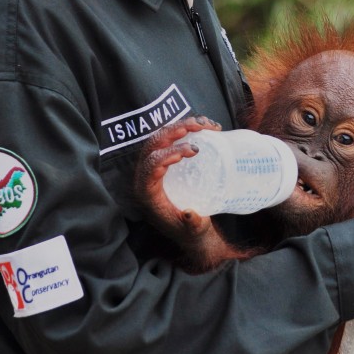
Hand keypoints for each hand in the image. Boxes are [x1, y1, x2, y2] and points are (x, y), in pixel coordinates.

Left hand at [134, 115, 221, 238]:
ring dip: (181, 125)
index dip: (166, 155)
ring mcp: (155, 164)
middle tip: (199, 127)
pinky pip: (170, 138)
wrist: (190, 229)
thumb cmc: (189, 230)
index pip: (150, 167)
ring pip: (161, 137)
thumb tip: (189, 213)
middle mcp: (147, 175)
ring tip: (205, 123)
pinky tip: (206, 126)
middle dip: (174, 131)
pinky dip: (187, 129)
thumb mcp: (193, 230)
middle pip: (154, 145)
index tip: (192, 150)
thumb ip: (191, 224)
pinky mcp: (165, 159)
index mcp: (147, 191)